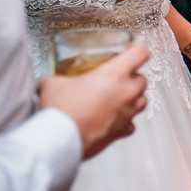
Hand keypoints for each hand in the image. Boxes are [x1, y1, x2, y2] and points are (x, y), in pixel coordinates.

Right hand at [37, 43, 148, 158]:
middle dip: (132, 77)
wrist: (59, 140)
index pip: (140, 53)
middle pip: (143, 79)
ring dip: (133, 98)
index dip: (136, 49)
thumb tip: (47, 83)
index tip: (131, 51)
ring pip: (142, 100)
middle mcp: (126, 92)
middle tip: (117, 79)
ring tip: (117, 98)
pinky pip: (131, 123)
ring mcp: (127, 113)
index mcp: (114, 74)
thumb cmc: (60, 111)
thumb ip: (55, 79)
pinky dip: (125, 121)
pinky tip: (112, 120)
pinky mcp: (122, 131)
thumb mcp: (52, 84)